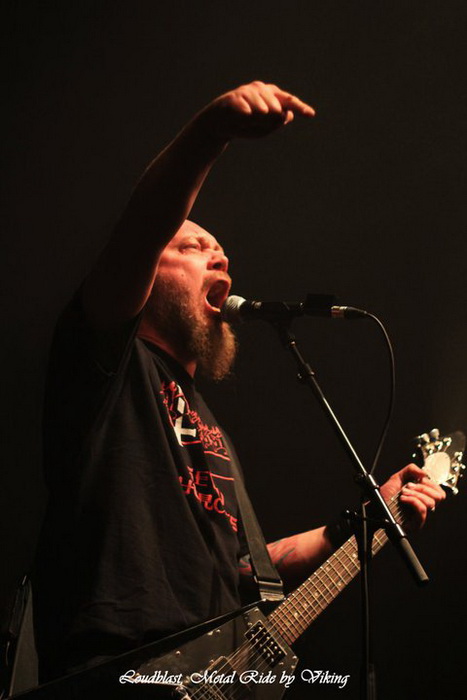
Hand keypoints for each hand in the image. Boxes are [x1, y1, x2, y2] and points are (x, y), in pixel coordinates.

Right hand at [195, 80, 314, 140]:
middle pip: (276, 107)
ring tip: (250, 119)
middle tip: (259, 122)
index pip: (288, 101)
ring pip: (262, 107)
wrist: (220, 124)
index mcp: (271, 95)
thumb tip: (288, 114)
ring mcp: (247, 92)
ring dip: (257, 119)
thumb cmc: (245, 125)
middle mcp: (261, 90)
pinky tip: (246, 115)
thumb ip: (277, 122)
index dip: (300, 107)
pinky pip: (244, 106)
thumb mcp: (265, 128)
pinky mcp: (234, 97)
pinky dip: (245, 112)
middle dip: (270, 119)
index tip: (310, 114)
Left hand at [380, 463, 445, 530]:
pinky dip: (412, 501)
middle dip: (423, 488)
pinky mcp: (416, 523)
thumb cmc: (386, 495)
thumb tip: (425, 473)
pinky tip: (403, 499)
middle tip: (408, 487)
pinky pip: (422, 510)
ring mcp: (421, 515)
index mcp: (423, 496)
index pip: (438, 491)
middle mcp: (424, 506)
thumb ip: (411, 470)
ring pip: (431, 502)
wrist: (375, 506)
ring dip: (415, 494)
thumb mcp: (398, 477)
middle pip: (439, 496)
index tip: (414, 481)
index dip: (428, 483)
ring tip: (403, 493)